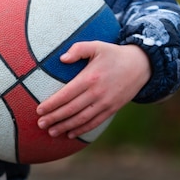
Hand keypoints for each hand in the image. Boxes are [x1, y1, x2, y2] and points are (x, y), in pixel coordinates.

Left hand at [36, 41, 150, 138]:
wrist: (140, 65)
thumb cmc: (113, 54)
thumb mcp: (97, 45)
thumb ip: (78, 49)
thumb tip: (61, 59)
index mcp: (90, 78)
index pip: (66, 94)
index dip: (51, 104)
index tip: (39, 110)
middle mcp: (97, 93)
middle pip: (71, 109)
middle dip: (54, 118)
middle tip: (40, 124)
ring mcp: (105, 103)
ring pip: (82, 119)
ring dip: (65, 126)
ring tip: (51, 132)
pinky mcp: (112, 109)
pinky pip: (95, 122)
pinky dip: (82, 129)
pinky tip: (70, 133)